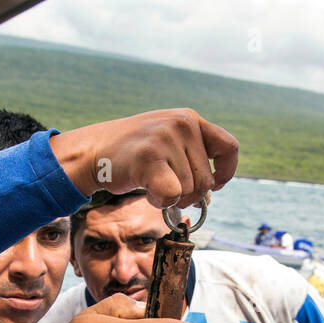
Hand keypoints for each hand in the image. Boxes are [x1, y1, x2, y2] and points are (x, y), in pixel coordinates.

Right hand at [50, 109, 238, 208]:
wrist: (94, 151)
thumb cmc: (132, 153)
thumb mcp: (167, 141)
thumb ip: (191, 158)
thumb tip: (209, 194)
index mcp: (190, 118)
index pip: (229, 148)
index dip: (225, 173)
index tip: (214, 186)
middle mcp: (182, 124)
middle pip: (206, 180)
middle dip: (189, 195)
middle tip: (166, 188)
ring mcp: (165, 139)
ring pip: (189, 191)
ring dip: (171, 198)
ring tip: (150, 183)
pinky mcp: (150, 158)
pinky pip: (172, 196)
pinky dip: (161, 202)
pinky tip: (148, 192)